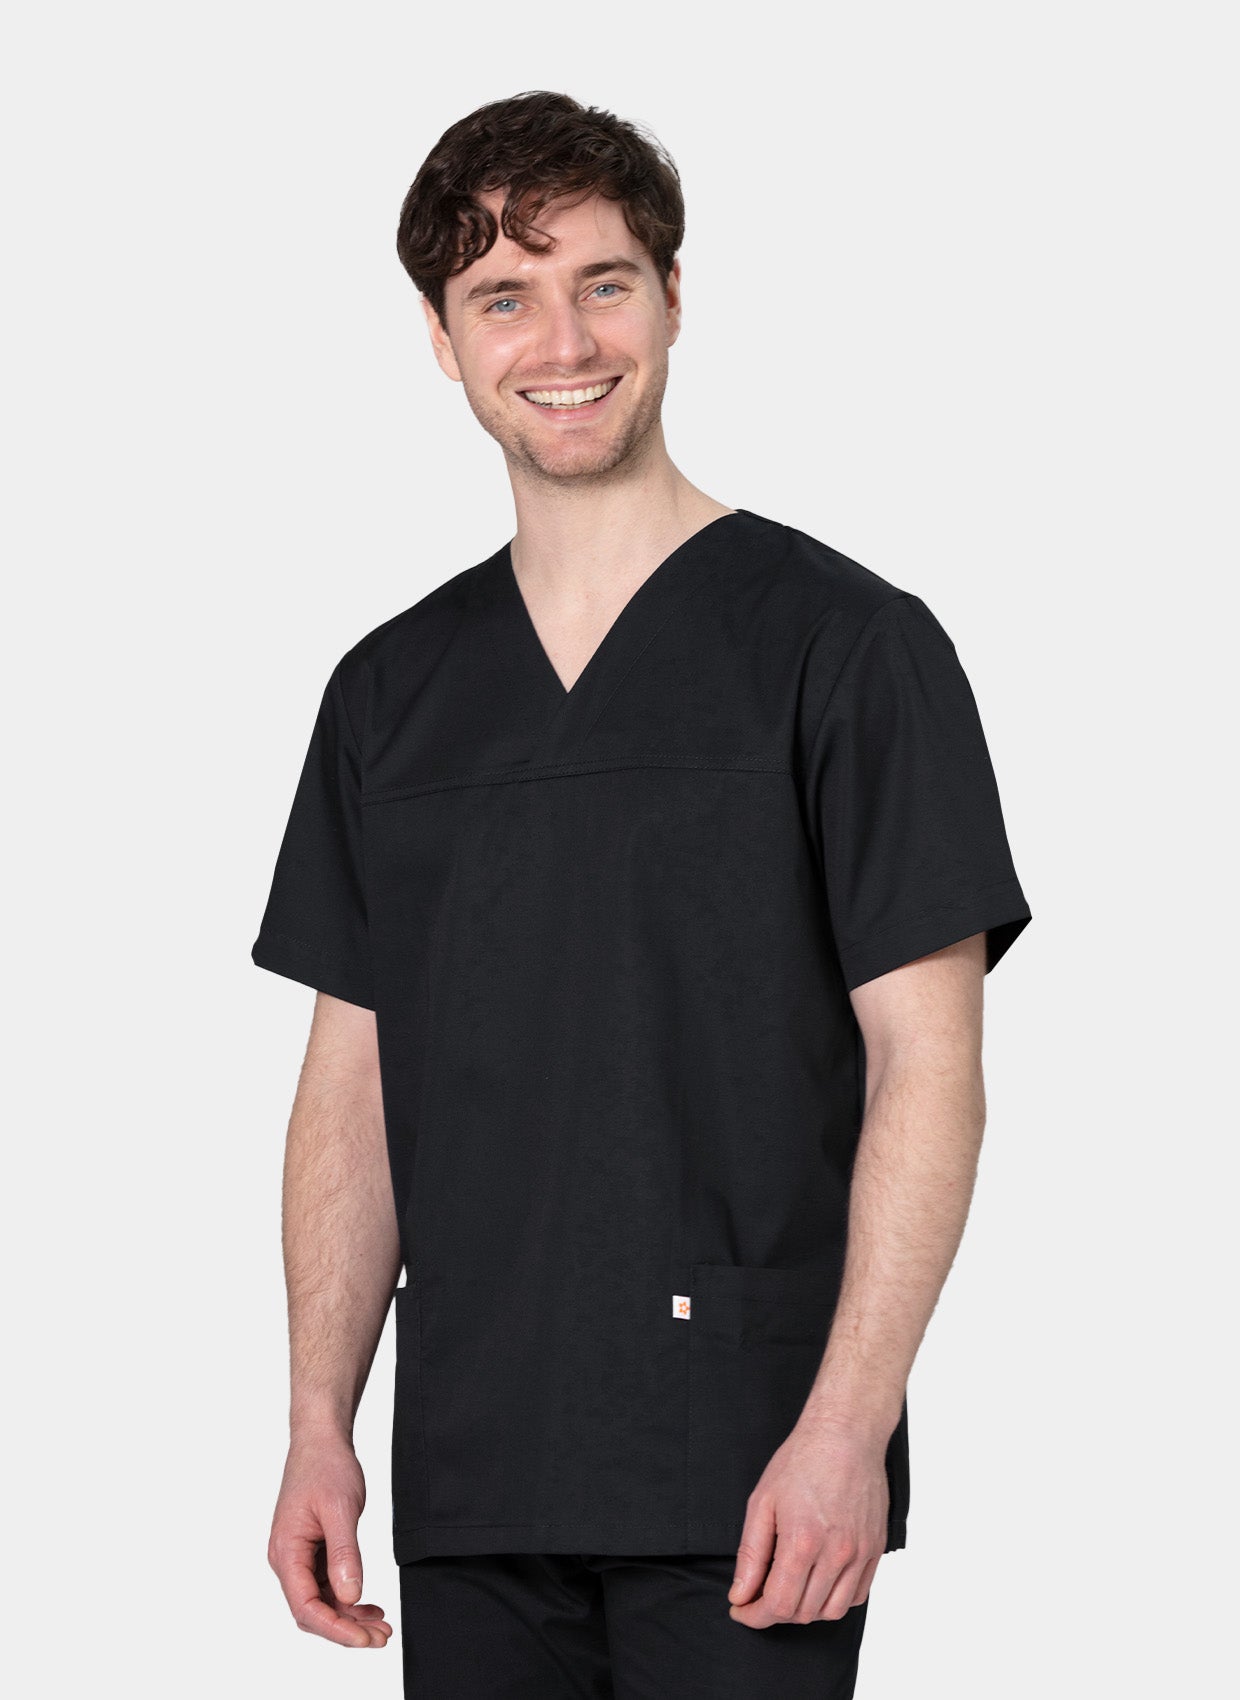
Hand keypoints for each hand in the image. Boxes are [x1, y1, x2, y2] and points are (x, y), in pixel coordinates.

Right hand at [268, 1431, 392, 1648]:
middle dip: (346, 1629)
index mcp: (286, 1552)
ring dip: (349, 1616)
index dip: (335, 1628)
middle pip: (313, 1611)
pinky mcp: (312, 1551)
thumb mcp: (340, 1509)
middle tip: (381, 1637)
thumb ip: (344, 1554)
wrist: (322, 1441)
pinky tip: (368, 1605)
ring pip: (321, 1601)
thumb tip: (349, 1596)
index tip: (364, 1639)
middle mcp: (287, 1560)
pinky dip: (347, 1598)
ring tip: (380, 1626)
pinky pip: (326, 1585)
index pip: (306, 1607)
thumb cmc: (326, 1467)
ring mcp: (299, 1557)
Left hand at [727, 1415, 888, 1628]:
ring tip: (789, 1589)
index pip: (778, 1605)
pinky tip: (819, 1583)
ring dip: (806, 1611)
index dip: (755, 1616)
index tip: (741, 1610)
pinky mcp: (876, 1549)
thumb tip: (741, 1594)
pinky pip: (857, 1596)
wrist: (845, 1434)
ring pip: (832, 1611)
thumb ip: (751, 1554)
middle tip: (759, 1594)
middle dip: (775, 1612)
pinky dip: (835, 1600)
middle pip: (804, 1613)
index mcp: (803, 1542)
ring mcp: (860, 1553)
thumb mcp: (763, 1502)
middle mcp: (836, 1553)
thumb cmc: (802, 1460)